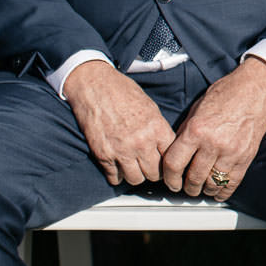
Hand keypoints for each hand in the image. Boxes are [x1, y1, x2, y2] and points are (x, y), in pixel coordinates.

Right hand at [65, 59, 176, 185]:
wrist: (94, 86)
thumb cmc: (122, 92)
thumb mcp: (150, 107)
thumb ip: (158, 129)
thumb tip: (165, 147)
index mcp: (156, 128)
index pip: (170, 157)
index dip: (168, 161)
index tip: (164, 162)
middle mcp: (141, 142)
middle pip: (154, 173)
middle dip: (152, 171)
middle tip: (148, 166)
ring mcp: (121, 151)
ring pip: (136, 180)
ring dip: (135, 175)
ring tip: (133, 167)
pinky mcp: (103, 155)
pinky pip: (114, 178)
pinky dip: (117, 175)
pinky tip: (118, 166)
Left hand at [160, 56, 265, 199]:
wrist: (257, 87)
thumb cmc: (227, 93)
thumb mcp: (197, 108)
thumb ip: (186, 132)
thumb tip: (176, 152)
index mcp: (197, 130)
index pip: (174, 164)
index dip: (169, 178)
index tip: (170, 181)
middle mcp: (213, 143)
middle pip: (193, 178)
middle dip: (186, 187)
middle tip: (185, 187)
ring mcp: (232, 151)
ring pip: (212, 184)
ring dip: (203, 190)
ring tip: (200, 188)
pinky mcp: (246, 156)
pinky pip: (232, 182)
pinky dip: (222, 191)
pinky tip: (217, 192)